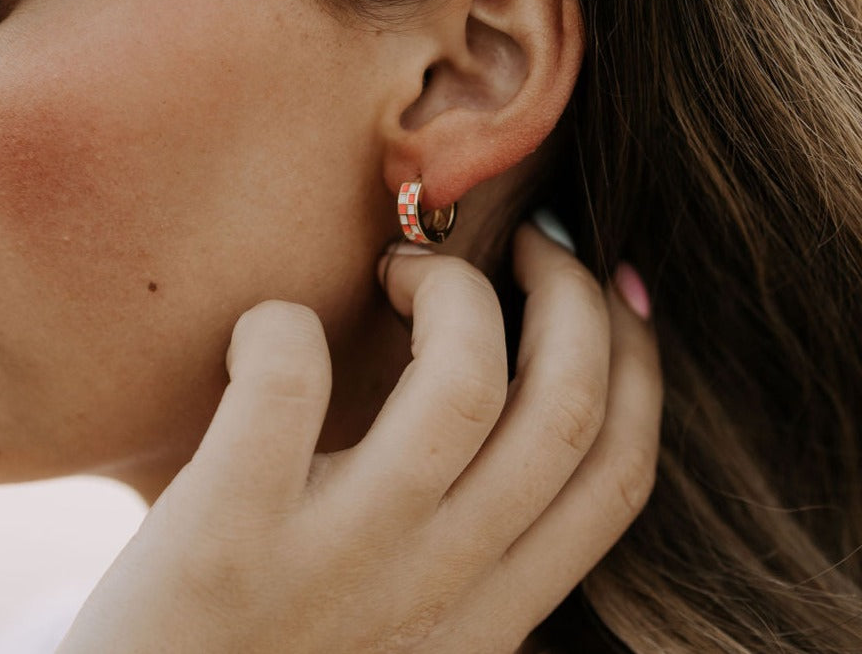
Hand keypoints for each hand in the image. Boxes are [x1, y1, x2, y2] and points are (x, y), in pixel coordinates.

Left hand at [58, 223, 661, 653]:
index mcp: (491, 611)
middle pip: (569, 405)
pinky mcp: (224, 543)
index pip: (617, 468)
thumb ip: (465, 542)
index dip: (636, 354)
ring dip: (447, 289)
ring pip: (464, 381)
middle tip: (523, 244)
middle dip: (572, 291)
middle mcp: (437, 591)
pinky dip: (281, 325)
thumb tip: (512, 405)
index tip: (613, 281)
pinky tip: (264, 330)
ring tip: (396, 270)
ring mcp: (338, 568)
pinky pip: (291, 382)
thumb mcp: (408, 620)